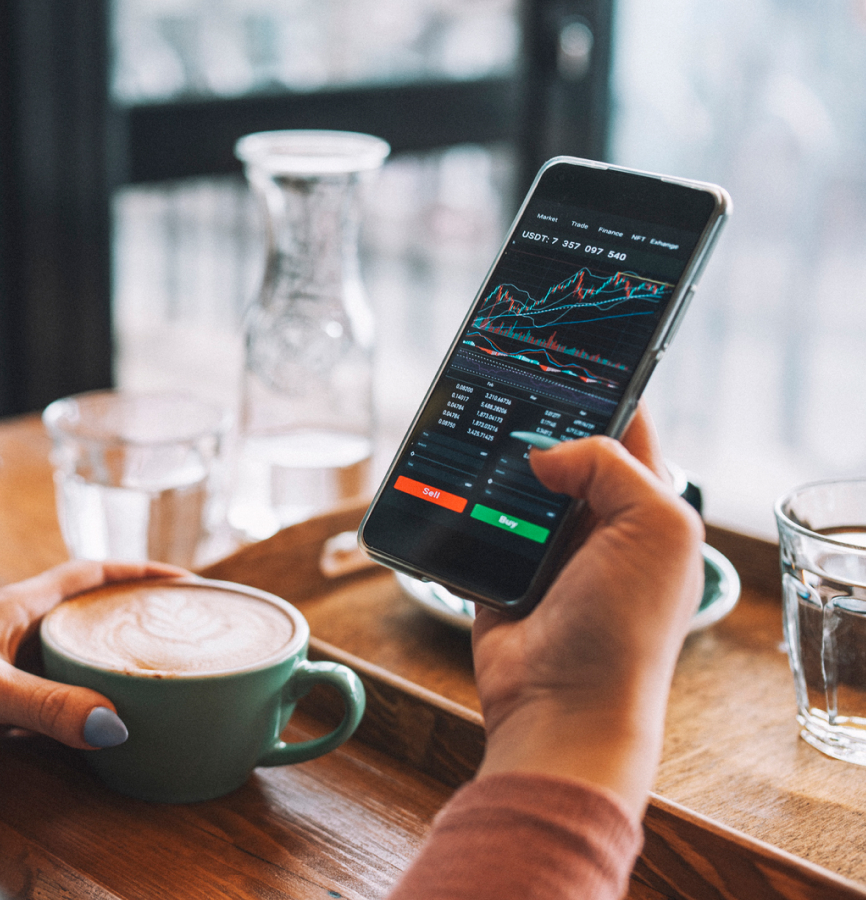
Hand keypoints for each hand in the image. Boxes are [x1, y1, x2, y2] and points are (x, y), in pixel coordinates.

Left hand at [0, 559, 184, 765]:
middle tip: (180, 632)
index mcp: (17, 606)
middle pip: (89, 615)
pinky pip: (57, 702)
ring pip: (75, 661)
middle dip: (133, 618)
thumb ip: (48, 704)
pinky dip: (84, 709)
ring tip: (155, 677)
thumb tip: (117, 725)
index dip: (135, 572)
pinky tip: (106, 722)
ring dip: (111, 667)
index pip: (88, 574)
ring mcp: (9, 671)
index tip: (183, 580)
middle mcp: (18, 632)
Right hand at [472, 406, 704, 818]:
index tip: (562, 353)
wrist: (561, 707)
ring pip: (515, 480)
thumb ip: (610, 464)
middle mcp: (598, 521)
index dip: (599, 388)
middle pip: (563, 448)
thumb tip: (544, 452)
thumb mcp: (653, 527)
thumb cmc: (626, 627)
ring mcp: (547, 546)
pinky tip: (444, 475)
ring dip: (494, 461)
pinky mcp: (501, 568)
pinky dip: (462, 500)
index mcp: (646, 505)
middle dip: (536, 421)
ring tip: (467, 424)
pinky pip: (477, 518)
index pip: (625, 425)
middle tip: (500, 381)